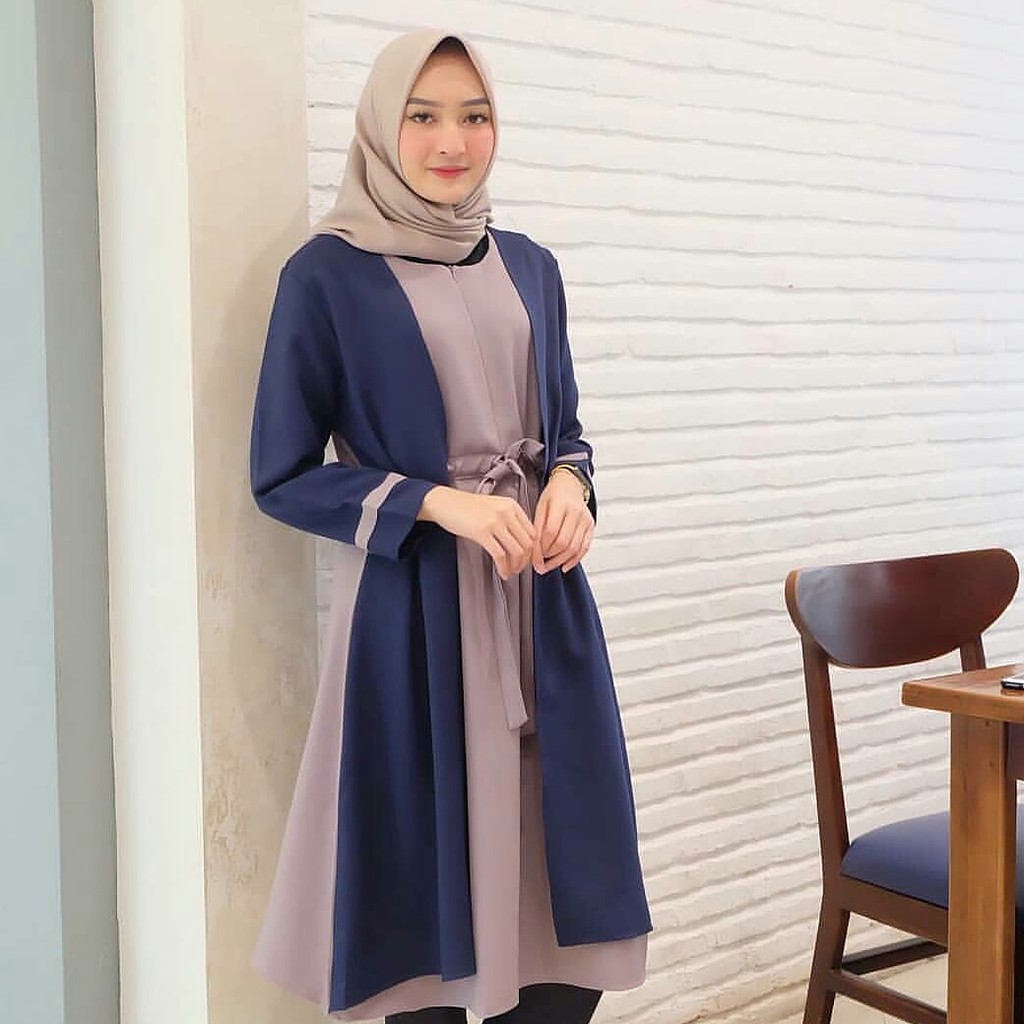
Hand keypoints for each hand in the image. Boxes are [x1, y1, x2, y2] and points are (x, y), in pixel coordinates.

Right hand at [418, 486, 535, 578]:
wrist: (445, 502)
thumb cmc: (465, 506)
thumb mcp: (493, 506)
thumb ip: (509, 519)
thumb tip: (520, 540)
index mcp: (511, 505)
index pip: (532, 531)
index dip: (533, 549)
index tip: (529, 558)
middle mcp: (506, 512)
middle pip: (527, 542)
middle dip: (525, 560)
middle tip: (520, 567)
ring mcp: (495, 522)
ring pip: (517, 551)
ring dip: (516, 566)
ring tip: (511, 571)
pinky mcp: (482, 532)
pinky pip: (500, 555)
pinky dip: (504, 567)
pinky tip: (502, 571)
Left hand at [532, 470, 593, 574]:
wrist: (570, 485)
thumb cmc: (553, 497)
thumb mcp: (540, 508)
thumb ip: (537, 530)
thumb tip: (534, 556)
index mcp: (560, 504)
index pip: (551, 531)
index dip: (541, 548)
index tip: (534, 557)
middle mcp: (576, 512)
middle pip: (563, 542)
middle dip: (550, 558)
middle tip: (540, 565)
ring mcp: (586, 520)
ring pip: (574, 548)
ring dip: (560, 561)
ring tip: (549, 566)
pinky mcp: (591, 526)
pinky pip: (584, 548)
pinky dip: (574, 560)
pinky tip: (564, 565)